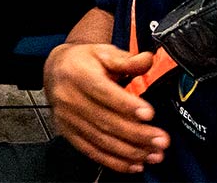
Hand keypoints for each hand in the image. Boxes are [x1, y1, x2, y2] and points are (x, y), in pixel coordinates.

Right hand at [43, 44, 169, 172]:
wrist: (55, 71)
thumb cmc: (82, 62)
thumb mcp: (103, 53)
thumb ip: (126, 60)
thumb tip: (147, 60)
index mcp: (78, 74)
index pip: (103, 92)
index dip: (126, 105)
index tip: (148, 114)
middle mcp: (69, 98)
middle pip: (105, 120)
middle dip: (136, 134)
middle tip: (160, 140)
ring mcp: (68, 119)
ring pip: (101, 139)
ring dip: (130, 151)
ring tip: (153, 154)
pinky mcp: (69, 133)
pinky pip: (92, 151)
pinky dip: (114, 161)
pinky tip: (134, 164)